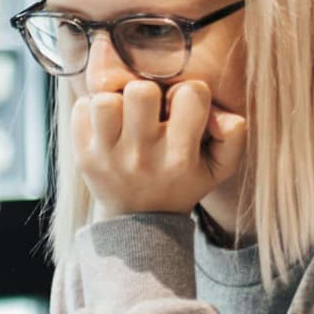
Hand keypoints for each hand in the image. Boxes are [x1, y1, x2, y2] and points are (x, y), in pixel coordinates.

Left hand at [72, 79, 248, 224]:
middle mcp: (142, 157)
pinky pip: (81, 108)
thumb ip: (233, 135)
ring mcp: (108, 157)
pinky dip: (92, 110)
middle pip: (141, 91)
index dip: (188, 94)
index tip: (181, 110)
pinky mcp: (83, 155)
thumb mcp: (218, 167)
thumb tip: (219, 113)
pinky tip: (106, 125)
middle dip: (148, 91)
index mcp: (179, 157)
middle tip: (149, 109)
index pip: (191, 94)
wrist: (140, 222)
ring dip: (116, 99)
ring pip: (105, 99)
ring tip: (124, 115)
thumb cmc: (182, 181)